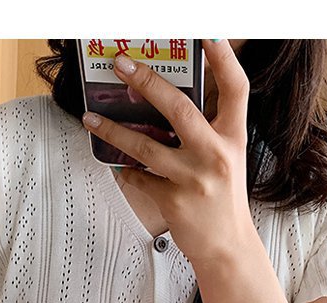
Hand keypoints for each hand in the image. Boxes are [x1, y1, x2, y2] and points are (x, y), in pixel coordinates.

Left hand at [81, 39, 260, 268]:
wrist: (226, 246)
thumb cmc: (223, 198)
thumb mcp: (226, 158)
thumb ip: (207, 130)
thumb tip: (168, 102)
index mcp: (233, 137)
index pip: (235, 88)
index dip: (223, 57)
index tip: (207, 33)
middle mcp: (216, 154)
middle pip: (179, 108)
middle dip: (147, 82)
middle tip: (120, 64)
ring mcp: (193, 179)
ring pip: (145, 147)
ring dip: (113, 131)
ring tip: (90, 118)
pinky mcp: (173, 201)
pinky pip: (138, 179)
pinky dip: (125, 171)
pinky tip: (117, 166)